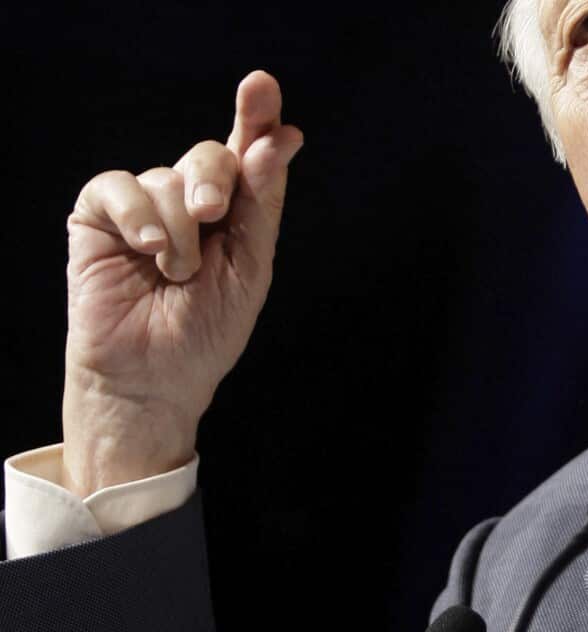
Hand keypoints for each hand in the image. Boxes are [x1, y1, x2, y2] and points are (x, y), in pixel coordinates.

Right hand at [61, 70, 303, 497]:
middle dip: (216, 180)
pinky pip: (119, 186)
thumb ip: (262, 203)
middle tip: (212, 216)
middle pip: (210, 154)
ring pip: (168, 177)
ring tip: (176, 275)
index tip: (261, 87)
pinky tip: (149, 250)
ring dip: (180, 231)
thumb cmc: (207, 331)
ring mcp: (144, 206)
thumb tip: (278, 138)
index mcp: (234, 212)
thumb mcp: (251, 266)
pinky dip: (139, 217)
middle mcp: (190, 201)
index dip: (255, 117)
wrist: (156, 378)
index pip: (247, 153)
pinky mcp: (99, 216)